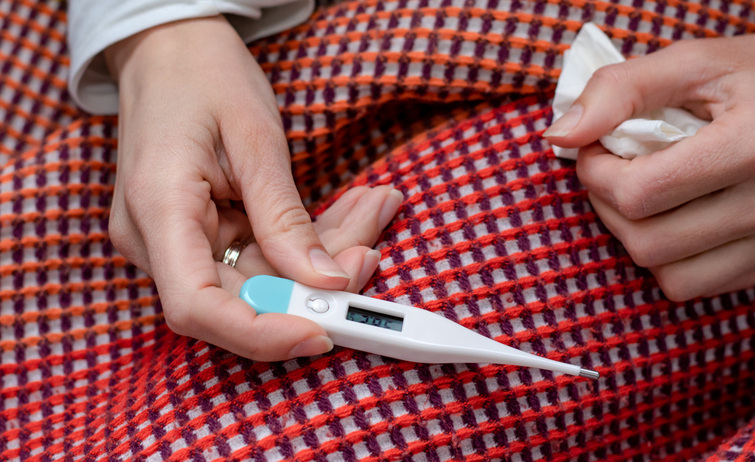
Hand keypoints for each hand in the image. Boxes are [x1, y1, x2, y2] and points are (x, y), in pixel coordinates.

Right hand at [105, 16, 402, 359]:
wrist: (168, 51)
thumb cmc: (202, 76)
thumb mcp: (254, 139)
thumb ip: (285, 218)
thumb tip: (327, 282)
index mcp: (158, 210)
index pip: (196, 306)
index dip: (261, 334)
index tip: (322, 332)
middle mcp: (157, 239)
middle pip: (241, 297)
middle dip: (316, 285)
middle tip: (371, 244)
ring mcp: (178, 241)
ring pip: (262, 278)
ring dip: (324, 255)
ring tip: (372, 207)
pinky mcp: (202, 235)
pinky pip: (260, 255)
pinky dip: (306, 241)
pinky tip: (350, 211)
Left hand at [545, 34, 754, 300]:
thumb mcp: (696, 63)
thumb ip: (622, 90)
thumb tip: (558, 136)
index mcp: (750, 149)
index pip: (638, 194)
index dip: (596, 172)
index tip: (597, 147)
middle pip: (646, 241)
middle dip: (609, 205)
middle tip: (615, 169)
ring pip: (669, 275)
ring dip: (637, 235)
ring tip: (644, 193)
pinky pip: (698, 286)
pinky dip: (672, 258)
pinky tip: (677, 216)